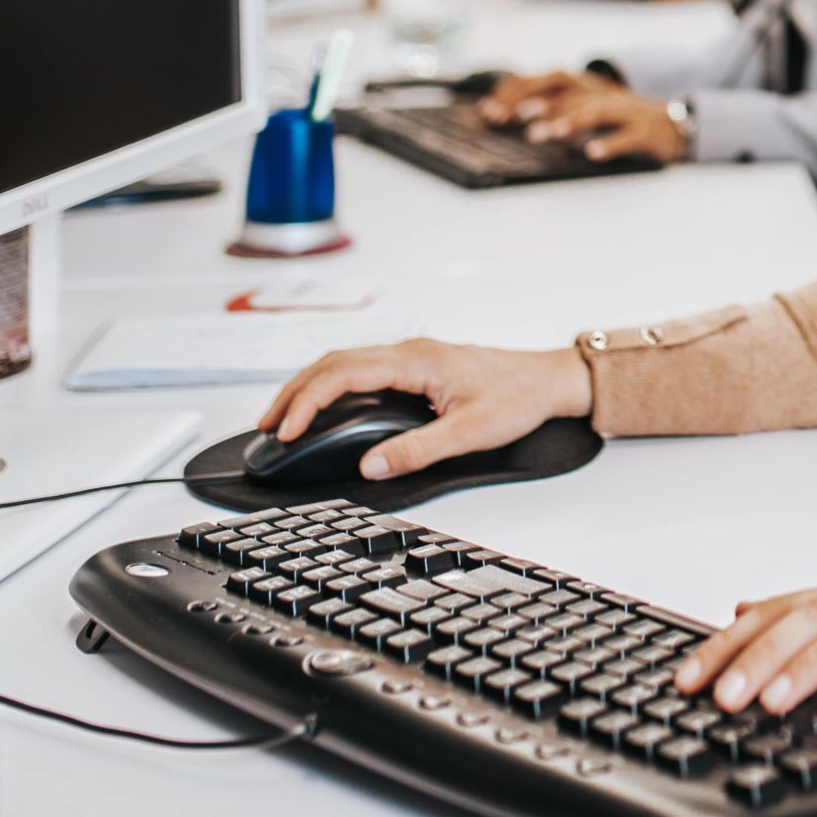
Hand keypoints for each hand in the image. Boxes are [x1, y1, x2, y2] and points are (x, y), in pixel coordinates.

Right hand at [256, 338, 593, 479]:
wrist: (548, 380)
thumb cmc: (518, 398)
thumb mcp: (469, 431)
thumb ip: (417, 450)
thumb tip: (370, 465)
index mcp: (416, 360)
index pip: (344, 372)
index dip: (308, 401)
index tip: (285, 430)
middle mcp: (408, 351)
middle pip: (334, 362)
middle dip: (295, 392)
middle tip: (268, 427)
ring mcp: (410, 356)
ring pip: (344, 362)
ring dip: (310, 387)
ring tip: (284, 419)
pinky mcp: (415, 366)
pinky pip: (361, 369)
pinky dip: (332, 386)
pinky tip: (324, 408)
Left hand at [478, 70, 684, 164]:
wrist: (678, 125)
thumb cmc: (625, 120)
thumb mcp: (592, 109)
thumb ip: (559, 109)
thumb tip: (513, 114)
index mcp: (589, 89)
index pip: (548, 82)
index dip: (519, 93)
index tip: (491, 112)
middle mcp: (605, 95)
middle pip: (570, 94)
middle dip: (541, 106)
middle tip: (514, 120)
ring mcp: (627, 112)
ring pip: (596, 112)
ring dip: (570, 122)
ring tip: (546, 134)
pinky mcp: (646, 132)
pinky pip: (627, 136)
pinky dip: (610, 144)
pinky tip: (592, 153)